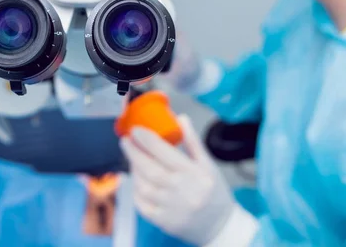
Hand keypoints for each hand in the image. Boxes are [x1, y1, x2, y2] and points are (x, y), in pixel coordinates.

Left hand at [120, 115, 244, 245]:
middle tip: (125, 141)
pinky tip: (137, 180)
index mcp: (194, 174)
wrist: (219, 226)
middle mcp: (181, 191)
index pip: (165, 153)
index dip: (147, 140)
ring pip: (143, 186)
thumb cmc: (214, 193)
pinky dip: (136, 190)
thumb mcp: (208, 165)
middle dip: (134, 153)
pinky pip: (142, 204)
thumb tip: (181, 118)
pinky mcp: (163, 222)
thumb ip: (192, 142)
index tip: (136, 130)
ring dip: (134, 170)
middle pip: (150, 169)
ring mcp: (171, 208)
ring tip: (132, 159)